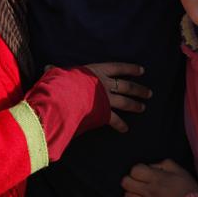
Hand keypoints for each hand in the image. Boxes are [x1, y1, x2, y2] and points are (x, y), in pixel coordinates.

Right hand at [25, 63, 144, 161]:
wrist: (61, 97)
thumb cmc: (58, 83)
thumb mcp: (57, 73)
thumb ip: (57, 72)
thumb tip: (48, 68)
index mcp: (96, 71)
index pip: (117, 68)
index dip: (130, 69)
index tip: (142, 70)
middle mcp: (104, 84)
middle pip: (126, 86)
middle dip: (138, 89)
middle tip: (149, 93)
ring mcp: (105, 99)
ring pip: (125, 102)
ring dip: (135, 105)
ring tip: (143, 107)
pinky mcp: (103, 114)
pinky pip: (114, 120)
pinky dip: (121, 125)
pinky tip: (126, 129)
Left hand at [122, 159, 197, 196]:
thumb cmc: (189, 192)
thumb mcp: (181, 172)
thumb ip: (166, 165)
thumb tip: (153, 167)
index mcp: (156, 179)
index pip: (134, 171)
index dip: (138, 170)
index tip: (144, 173)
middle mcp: (148, 192)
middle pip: (126, 183)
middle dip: (131, 180)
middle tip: (139, 183)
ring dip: (133, 193)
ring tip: (143, 194)